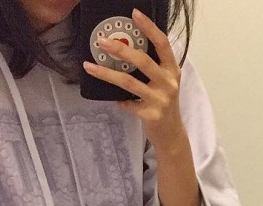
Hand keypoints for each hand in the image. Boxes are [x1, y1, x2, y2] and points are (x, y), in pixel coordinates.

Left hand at [83, 7, 183, 149]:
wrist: (171, 134)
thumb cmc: (163, 103)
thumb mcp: (164, 82)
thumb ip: (152, 65)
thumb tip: (124, 46)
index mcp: (172, 70)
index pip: (163, 44)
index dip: (149, 28)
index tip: (134, 14)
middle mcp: (169, 84)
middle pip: (143, 61)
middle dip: (120, 49)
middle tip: (101, 41)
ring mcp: (160, 100)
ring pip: (129, 82)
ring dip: (106, 73)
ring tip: (90, 66)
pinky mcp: (151, 115)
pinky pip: (127, 103)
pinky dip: (117, 99)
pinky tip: (110, 96)